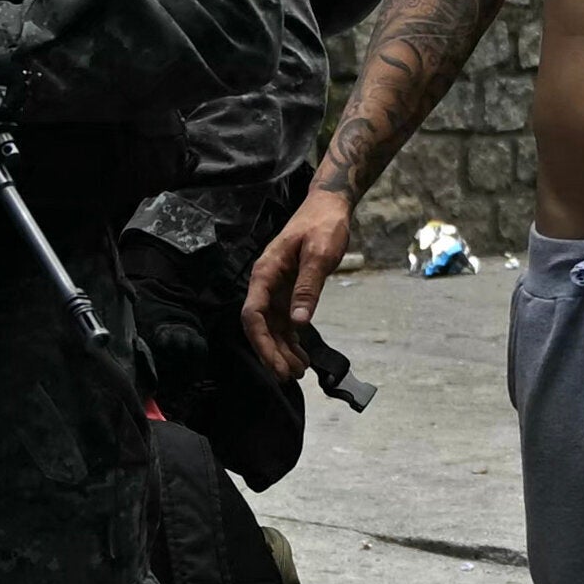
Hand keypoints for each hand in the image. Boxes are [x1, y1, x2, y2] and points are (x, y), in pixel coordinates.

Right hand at [245, 180, 362, 379]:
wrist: (329, 208)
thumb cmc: (323, 225)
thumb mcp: (319, 254)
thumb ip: (308, 287)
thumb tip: (299, 322)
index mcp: (265, 273)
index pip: (253, 315)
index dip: (262, 342)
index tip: (276, 363)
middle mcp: (266, 283)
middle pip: (260, 326)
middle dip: (272, 353)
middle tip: (290, 376)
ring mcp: (277, 289)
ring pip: (273, 328)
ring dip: (282, 350)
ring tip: (299, 371)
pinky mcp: (289, 291)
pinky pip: (285, 321)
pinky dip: (291, 340)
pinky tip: (301, 355)